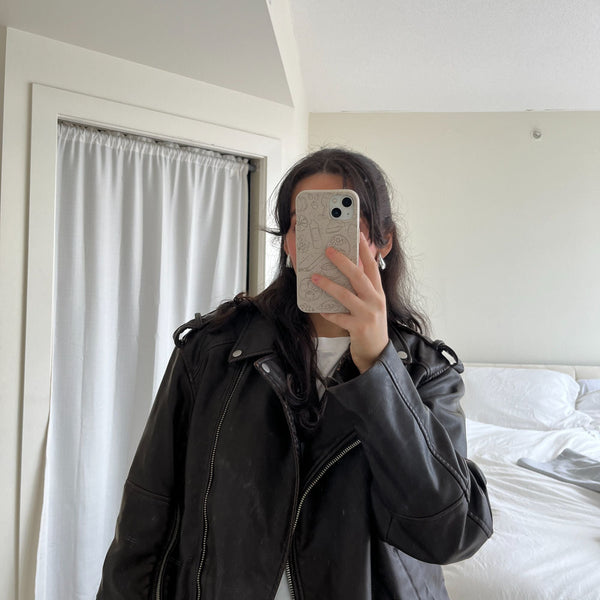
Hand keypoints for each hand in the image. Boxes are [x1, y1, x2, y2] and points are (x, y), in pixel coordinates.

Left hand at [311, 232, 388, 372]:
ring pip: (346, 295)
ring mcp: (368, 314)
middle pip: (358, 276)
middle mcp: (376, 300)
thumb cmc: (370, 325)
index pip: (372, 266)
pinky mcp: (359, 328)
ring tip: (314, 277)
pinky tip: (319, 307)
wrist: (377, 353)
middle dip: (342, 262)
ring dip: (329, 285)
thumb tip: (346, 270)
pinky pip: (339, 317)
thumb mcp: (371, 304)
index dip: (365, 250)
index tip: (358, 235)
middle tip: (328, 251)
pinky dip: (328, 312)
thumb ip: (362, 289)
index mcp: (378, 292)